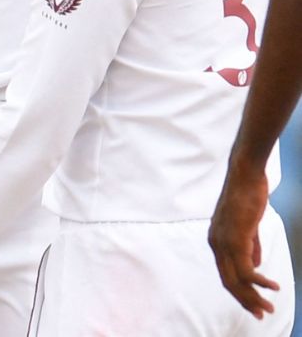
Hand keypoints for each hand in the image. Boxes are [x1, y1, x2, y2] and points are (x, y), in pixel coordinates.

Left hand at [208, 162, 279, 317]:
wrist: (245, 176)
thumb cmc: (247, 196)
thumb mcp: (247, 226)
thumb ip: (250, 245)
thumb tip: (255, 265)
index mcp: (216, 241)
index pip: (225, 274)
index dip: (240, 292)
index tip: (255, 305)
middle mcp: (216, 244)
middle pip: (229, 281)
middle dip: (246, 300)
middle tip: (262, 314)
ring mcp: (224, 242)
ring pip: (236, 279)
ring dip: (253, 296)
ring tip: (269, 307)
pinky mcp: (236, 238)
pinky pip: (247, 268)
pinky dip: (260, 281)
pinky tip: (274, 286)